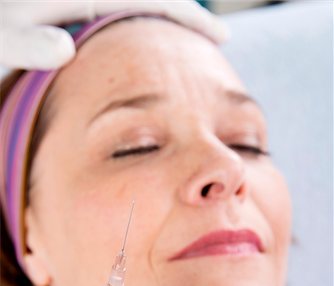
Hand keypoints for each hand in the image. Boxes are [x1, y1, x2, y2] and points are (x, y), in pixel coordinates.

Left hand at [0, 0, 226, 69]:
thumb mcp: (0, 40)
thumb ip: (27, 45)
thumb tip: (66, 46)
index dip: (188, 15)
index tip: (220, 36)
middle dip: (186, 15)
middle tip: (216, 38)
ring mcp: (84, 1)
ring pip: (139, 5)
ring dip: (167, 18)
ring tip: (191, 40)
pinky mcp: (77, 11)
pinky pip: (122, 14)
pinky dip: (144, 24)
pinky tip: (148, 41)